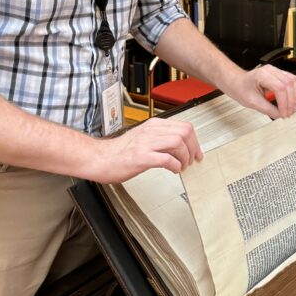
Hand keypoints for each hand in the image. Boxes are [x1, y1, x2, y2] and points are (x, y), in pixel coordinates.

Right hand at [86, 117, 202, 182]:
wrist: (99, 158)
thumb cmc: (119, 151)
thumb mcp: (143, 138)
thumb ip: (160, 139)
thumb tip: (179, 146)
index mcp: (153, 125)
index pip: (184, 126)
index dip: (194, 141)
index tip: (196, 152)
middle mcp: (151, 131)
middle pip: (184, 133)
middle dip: (193, 149)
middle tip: (191, 161)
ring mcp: (146, 143)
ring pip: (178, 143)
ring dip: (185, 157)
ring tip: (182, 166)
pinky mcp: (141, 157)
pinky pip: (166, 159)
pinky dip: (175, 166)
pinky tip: (173, 170)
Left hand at [224, 64, 295, 119]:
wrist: (237, 82)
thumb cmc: (241, 88)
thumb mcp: (252, 102)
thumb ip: (268, 109)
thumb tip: (280, 115)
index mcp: (262, 75)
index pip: (280, 88)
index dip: (284, 103)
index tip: (284, 113)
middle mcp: (271, 70)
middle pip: (289, 83)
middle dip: (291, 101)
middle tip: (289, 113)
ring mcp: (276, 71)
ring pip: (293, 81)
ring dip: (295, 96)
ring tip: (292, 109)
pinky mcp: (279, 75)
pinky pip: (292, 81)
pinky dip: (294, 92)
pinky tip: (292, 101)